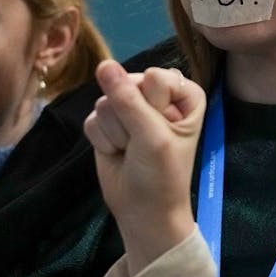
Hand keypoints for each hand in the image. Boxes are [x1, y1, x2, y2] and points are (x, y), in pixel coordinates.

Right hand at [84, 60, 205, 275]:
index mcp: (183, 93)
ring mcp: (130, 108)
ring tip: (130, 151)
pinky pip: (92, 117)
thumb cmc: (161, 175)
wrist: (142, 212)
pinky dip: (102, 139)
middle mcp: (156, 95)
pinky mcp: (107, 122)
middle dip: (129, 119)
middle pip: (126, 84)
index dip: (154, 106)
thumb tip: (103, 64)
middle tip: (143, 145)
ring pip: (105, 101)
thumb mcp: (151, 136)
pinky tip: (116, 153)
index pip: (156, 76)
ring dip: (115, 132)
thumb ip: (127, 99)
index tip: (163, 132)